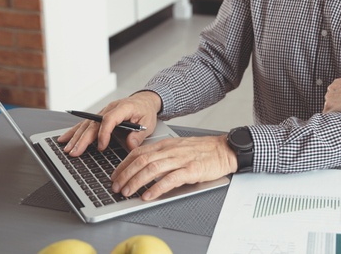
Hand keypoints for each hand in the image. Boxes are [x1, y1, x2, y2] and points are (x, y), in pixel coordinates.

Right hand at [58, 91, 161, 155]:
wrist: (144, 100)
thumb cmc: (146, 111)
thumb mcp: (148, 123)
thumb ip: (139, 135)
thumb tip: (130, 145)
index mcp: (123, 107)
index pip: (110, 119)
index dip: (104, 133)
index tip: (101, 146)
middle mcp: (110, 108)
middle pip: (94, 123)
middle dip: (83, 139)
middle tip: (75, 152)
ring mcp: (103, 111)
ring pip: (86, 124)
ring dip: (76, 136)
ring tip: (67, 148)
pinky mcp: (99, 116)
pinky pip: (85, 124)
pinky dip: (75, 131)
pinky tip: (65, 138)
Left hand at [111, 135, 237, 199]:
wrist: (225, 149)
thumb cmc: (204, 150)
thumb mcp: (179, 147)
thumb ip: (163, 155)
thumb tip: (143, 167)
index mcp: (167, 144)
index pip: (139, 152)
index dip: (123, 164)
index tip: (115, 174)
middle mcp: (172, 150)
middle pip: (141, 160)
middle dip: (125, 174)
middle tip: (116, 186)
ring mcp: (182, 159)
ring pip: (152, 168)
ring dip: (136, 181)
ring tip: (127, 192)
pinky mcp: (192, 169)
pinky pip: (170, 179)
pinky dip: (157, 188)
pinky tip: (148, 195)